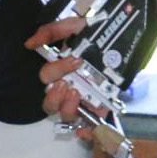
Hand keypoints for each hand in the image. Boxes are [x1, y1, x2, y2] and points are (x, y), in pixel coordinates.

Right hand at [27, 17, 100, 140]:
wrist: (127, 41)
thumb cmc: (97, 35)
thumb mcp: (74, 26)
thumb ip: (51, 32)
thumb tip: (29, 44)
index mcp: (61, 70)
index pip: (46, 77)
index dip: (55, 71)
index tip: (74, 60)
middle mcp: (68, 87)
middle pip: (49, 103)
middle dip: (56, 94)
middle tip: (70, 83)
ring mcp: (83, 100)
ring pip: (64, 115)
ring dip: (67, 107)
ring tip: (78, 94)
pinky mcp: (99, 108)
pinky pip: (87, 126)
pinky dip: (84, 131)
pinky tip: (86, 126)